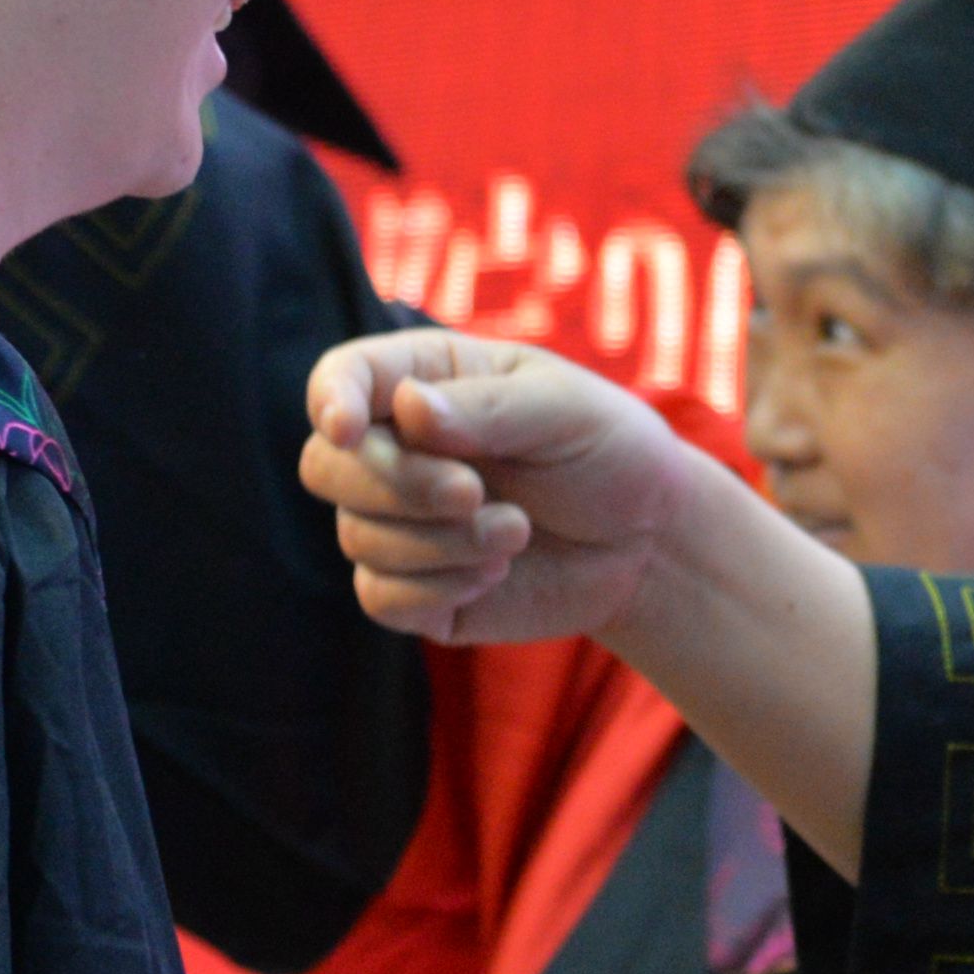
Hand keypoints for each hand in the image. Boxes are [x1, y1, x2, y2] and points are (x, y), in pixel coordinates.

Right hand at [300, 330, 738, 643]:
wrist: (647, 541)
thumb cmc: (608, 451)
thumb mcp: (565, 410)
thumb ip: (489, 407)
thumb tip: (409, 411)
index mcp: (425, 380)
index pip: (341, 377)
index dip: (331, 400)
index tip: (348, 428)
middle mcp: (397, 448)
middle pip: (327, 465)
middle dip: (396, 485)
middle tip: (473, 493)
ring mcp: (397, 521)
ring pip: (356, 535)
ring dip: (439, 542)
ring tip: (516, 532)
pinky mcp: (412, 588)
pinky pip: (380, 596)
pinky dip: (436, 588)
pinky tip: (495, 572)